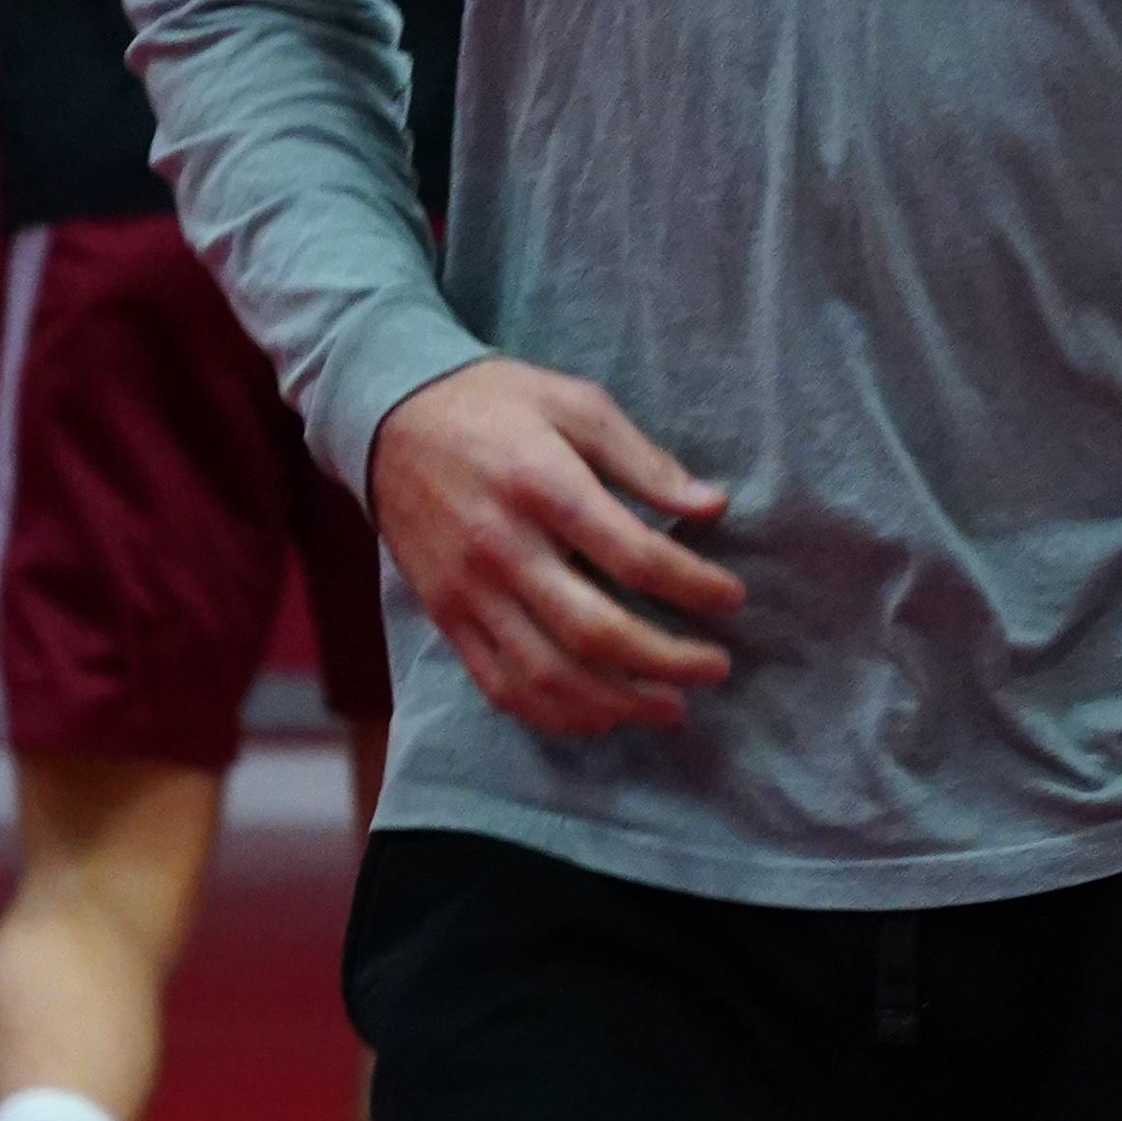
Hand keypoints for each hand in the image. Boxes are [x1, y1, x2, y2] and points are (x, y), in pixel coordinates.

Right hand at [365, 357, 741, 739]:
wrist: (389, 418)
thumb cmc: (497, 405)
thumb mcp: (575, 404)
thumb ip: (643, 460)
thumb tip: (712, 506)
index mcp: (541, 486)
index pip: (632, 555)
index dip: (693, 585)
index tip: (732, 598)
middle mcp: (501, 548)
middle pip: (593, 630)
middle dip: (666, 661)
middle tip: (718, 668)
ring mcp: (467, 591)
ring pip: (548, 675)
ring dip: (619, 703)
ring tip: (672, 707)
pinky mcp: (445, 617)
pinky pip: (500, 686)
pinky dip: (555, 714)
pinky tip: (602, 717)